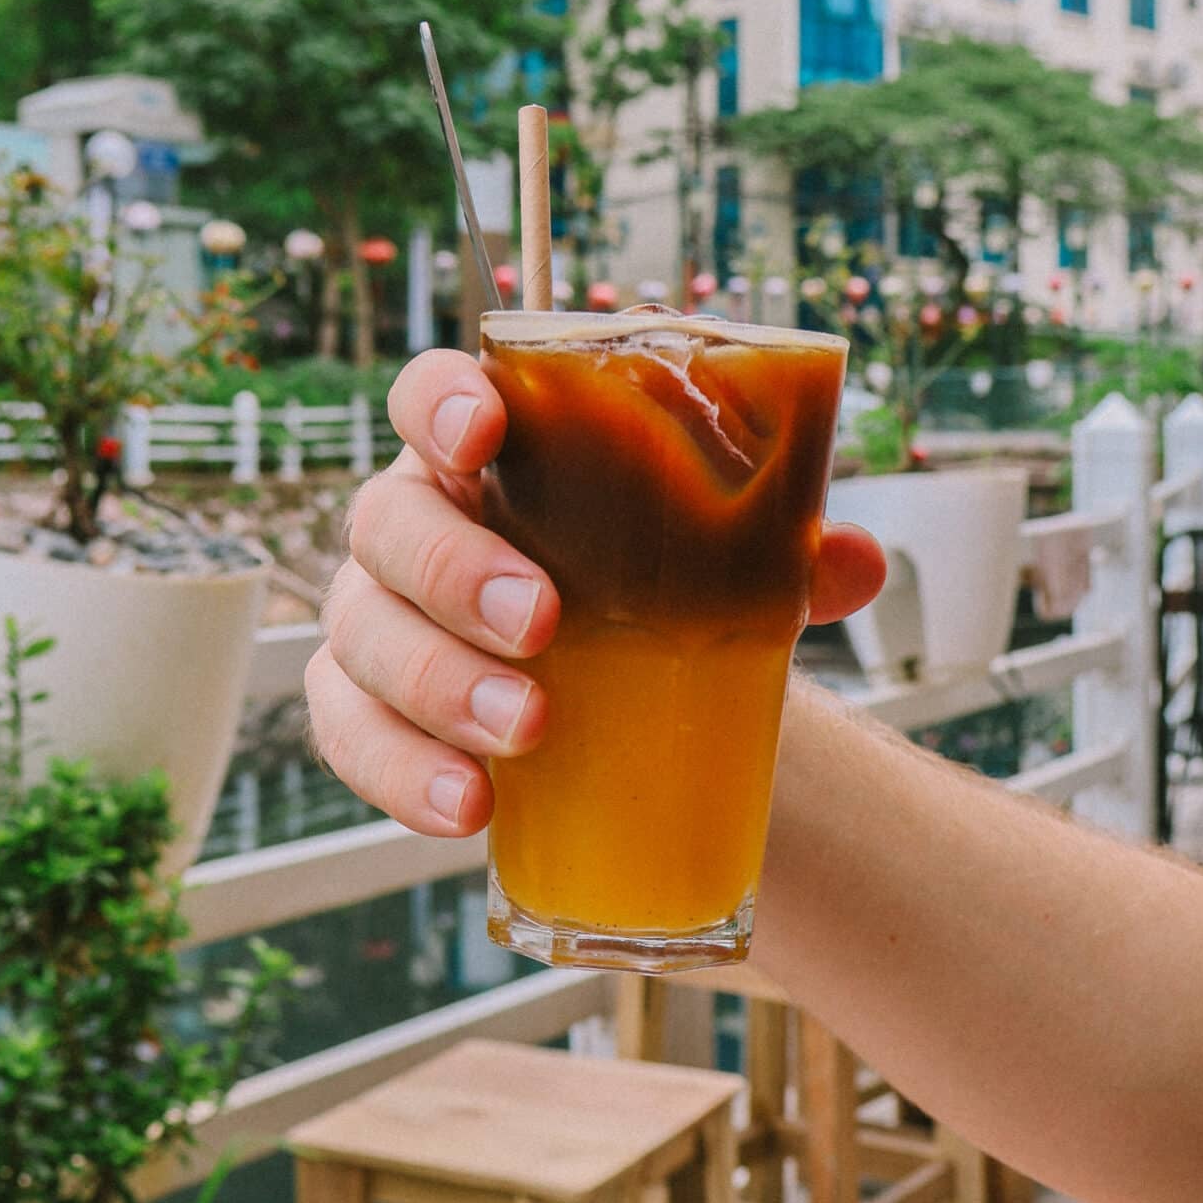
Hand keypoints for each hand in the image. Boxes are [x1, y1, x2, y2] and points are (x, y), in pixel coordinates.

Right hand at [307, 350, 884, 837]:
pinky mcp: (365, 712)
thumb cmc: (650, 584)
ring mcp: (378, 620)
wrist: (622, 691)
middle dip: (454, 570)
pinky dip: (403, 773)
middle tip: (542, 620)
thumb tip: (851, 561)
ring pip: (362, 637)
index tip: (485, 429)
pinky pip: (351, 737)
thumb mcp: (716, 556)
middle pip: (387, 523)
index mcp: (485, 456)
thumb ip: (778, 545)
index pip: (430, 398)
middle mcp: (412, 524)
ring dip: (439, 684)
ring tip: (527, 731)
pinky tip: (469, 804)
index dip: (439, 402)